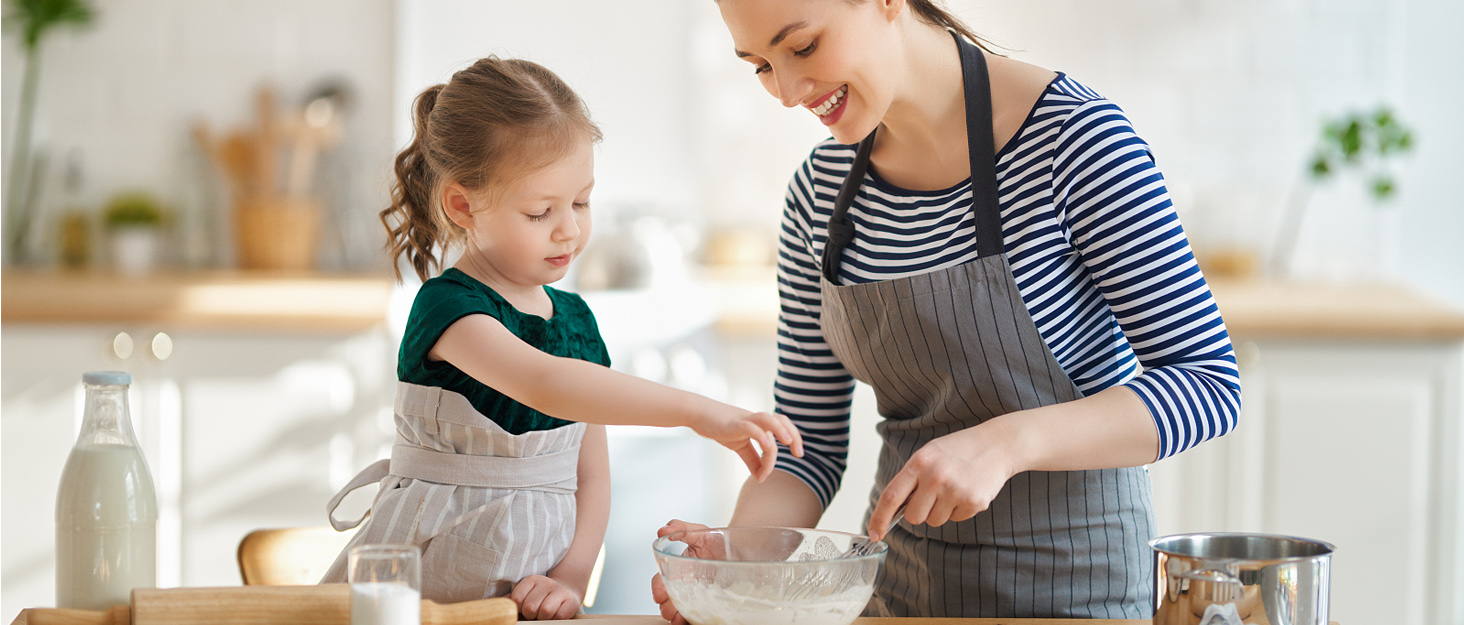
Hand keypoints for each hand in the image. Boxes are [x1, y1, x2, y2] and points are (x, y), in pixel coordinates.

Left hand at [510, 574, 581, 620]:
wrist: (566, 592)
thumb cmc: (540, 596)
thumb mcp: (525, 593)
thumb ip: (512, 599)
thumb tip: (499, 604)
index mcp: (531, 580)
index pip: (517, 599)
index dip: (518, 609)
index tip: (523, 608)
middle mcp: (546, 583)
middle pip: (530, 607)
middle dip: (530, 615)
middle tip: (534, 613)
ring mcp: (559, 592)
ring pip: (545, 611)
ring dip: (542, 618)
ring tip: (543, 615)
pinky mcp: (571, 602)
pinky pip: (559, 616)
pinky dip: (555, 619)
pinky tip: (554, 615)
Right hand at [650, 519, 719, 624]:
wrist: (741, 549)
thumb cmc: (717, 540)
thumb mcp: (698, 531)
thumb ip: (680, 528)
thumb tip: (662, 530)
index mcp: (678, 569)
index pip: (661, 581)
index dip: (658, 588)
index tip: (660, 595)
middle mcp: (685, 584)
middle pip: (669, 599)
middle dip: (666, 606)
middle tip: (669, 611)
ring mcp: (697, 595)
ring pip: (681, 609)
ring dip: (676, 616)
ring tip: (678, 619)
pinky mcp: (711, 603)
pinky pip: (699, 615)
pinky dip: (692, 620)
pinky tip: (693, 621)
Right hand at [691, 409, 803, 481]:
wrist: (697, 414)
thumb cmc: (719, 427)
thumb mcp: (739, 446)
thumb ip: (752, 460)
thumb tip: (761, 478)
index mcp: (759, 424)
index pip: (783, 426)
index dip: (794, 437)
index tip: (798, 454)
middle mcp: (755, 420)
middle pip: (781, 419)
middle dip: (794, 435)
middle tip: (798, 453)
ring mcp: (744, 420)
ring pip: (768, 420)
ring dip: (781, 431)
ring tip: (787, 443)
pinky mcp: (733, 424)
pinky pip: (750, 427)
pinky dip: (760, 435)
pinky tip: (765, 444)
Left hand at [866, 421, 1020, 541]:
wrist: (997, 444)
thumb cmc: (958, 450)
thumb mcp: (929, 454)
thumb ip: (911, 479)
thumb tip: (894, 511)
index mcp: (919, 462)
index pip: (892, 496)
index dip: (880, 518)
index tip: (874, 533)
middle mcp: (935, 477)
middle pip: (914, 517)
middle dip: (920, 512)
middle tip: (933, 495)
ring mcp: (955, 490)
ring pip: (935, 521)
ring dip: (941, 510)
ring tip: (953, 488)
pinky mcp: (974, 502)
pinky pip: (956, 519)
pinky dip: (959, 510)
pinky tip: (967, 490)